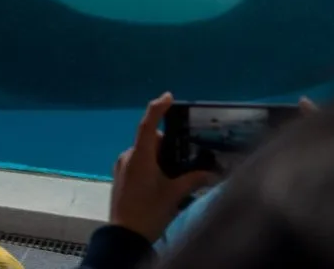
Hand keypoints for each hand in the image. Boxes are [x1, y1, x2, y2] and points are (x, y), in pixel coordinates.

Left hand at [108, 94, 216, 242]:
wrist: (124, 237)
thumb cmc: (149, 212)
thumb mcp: (174, 195)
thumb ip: (193, 180)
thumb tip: (212, 173)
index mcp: (140, 156)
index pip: (148, 124)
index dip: (158, 107)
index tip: (169, 96)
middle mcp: (128, 156)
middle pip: (150, 140)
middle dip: (167, 147)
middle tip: (185, 160)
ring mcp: (122, 167)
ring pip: (145, 154)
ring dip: (160, 159)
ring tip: (175, 178)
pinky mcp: (121, 177)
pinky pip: (138, 164)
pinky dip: (151, 167)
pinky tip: (163, 184)